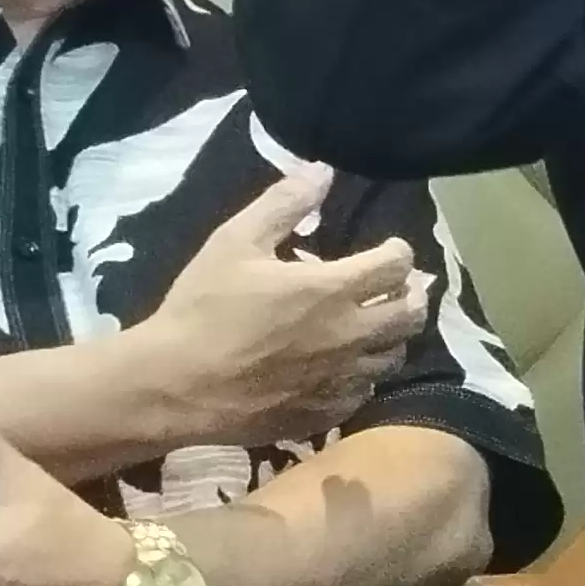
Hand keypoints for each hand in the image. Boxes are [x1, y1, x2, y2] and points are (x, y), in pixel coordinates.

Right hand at [125, 165, 430, 446]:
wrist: (173, 386)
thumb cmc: (202, 308)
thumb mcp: (235, 241)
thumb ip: (284, 203)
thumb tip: (322, 171)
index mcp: (332, 290)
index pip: (397, 265)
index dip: (398, 251)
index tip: (387, 249)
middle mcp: (349, 336)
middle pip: (411, 314)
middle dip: (411, 294)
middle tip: (395, 287)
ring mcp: (339, 380)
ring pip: (393, 357)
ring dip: (391, 336)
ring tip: (375, 324)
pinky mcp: (323, 414)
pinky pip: (364, 393)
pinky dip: (364, 375)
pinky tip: (345, 367)